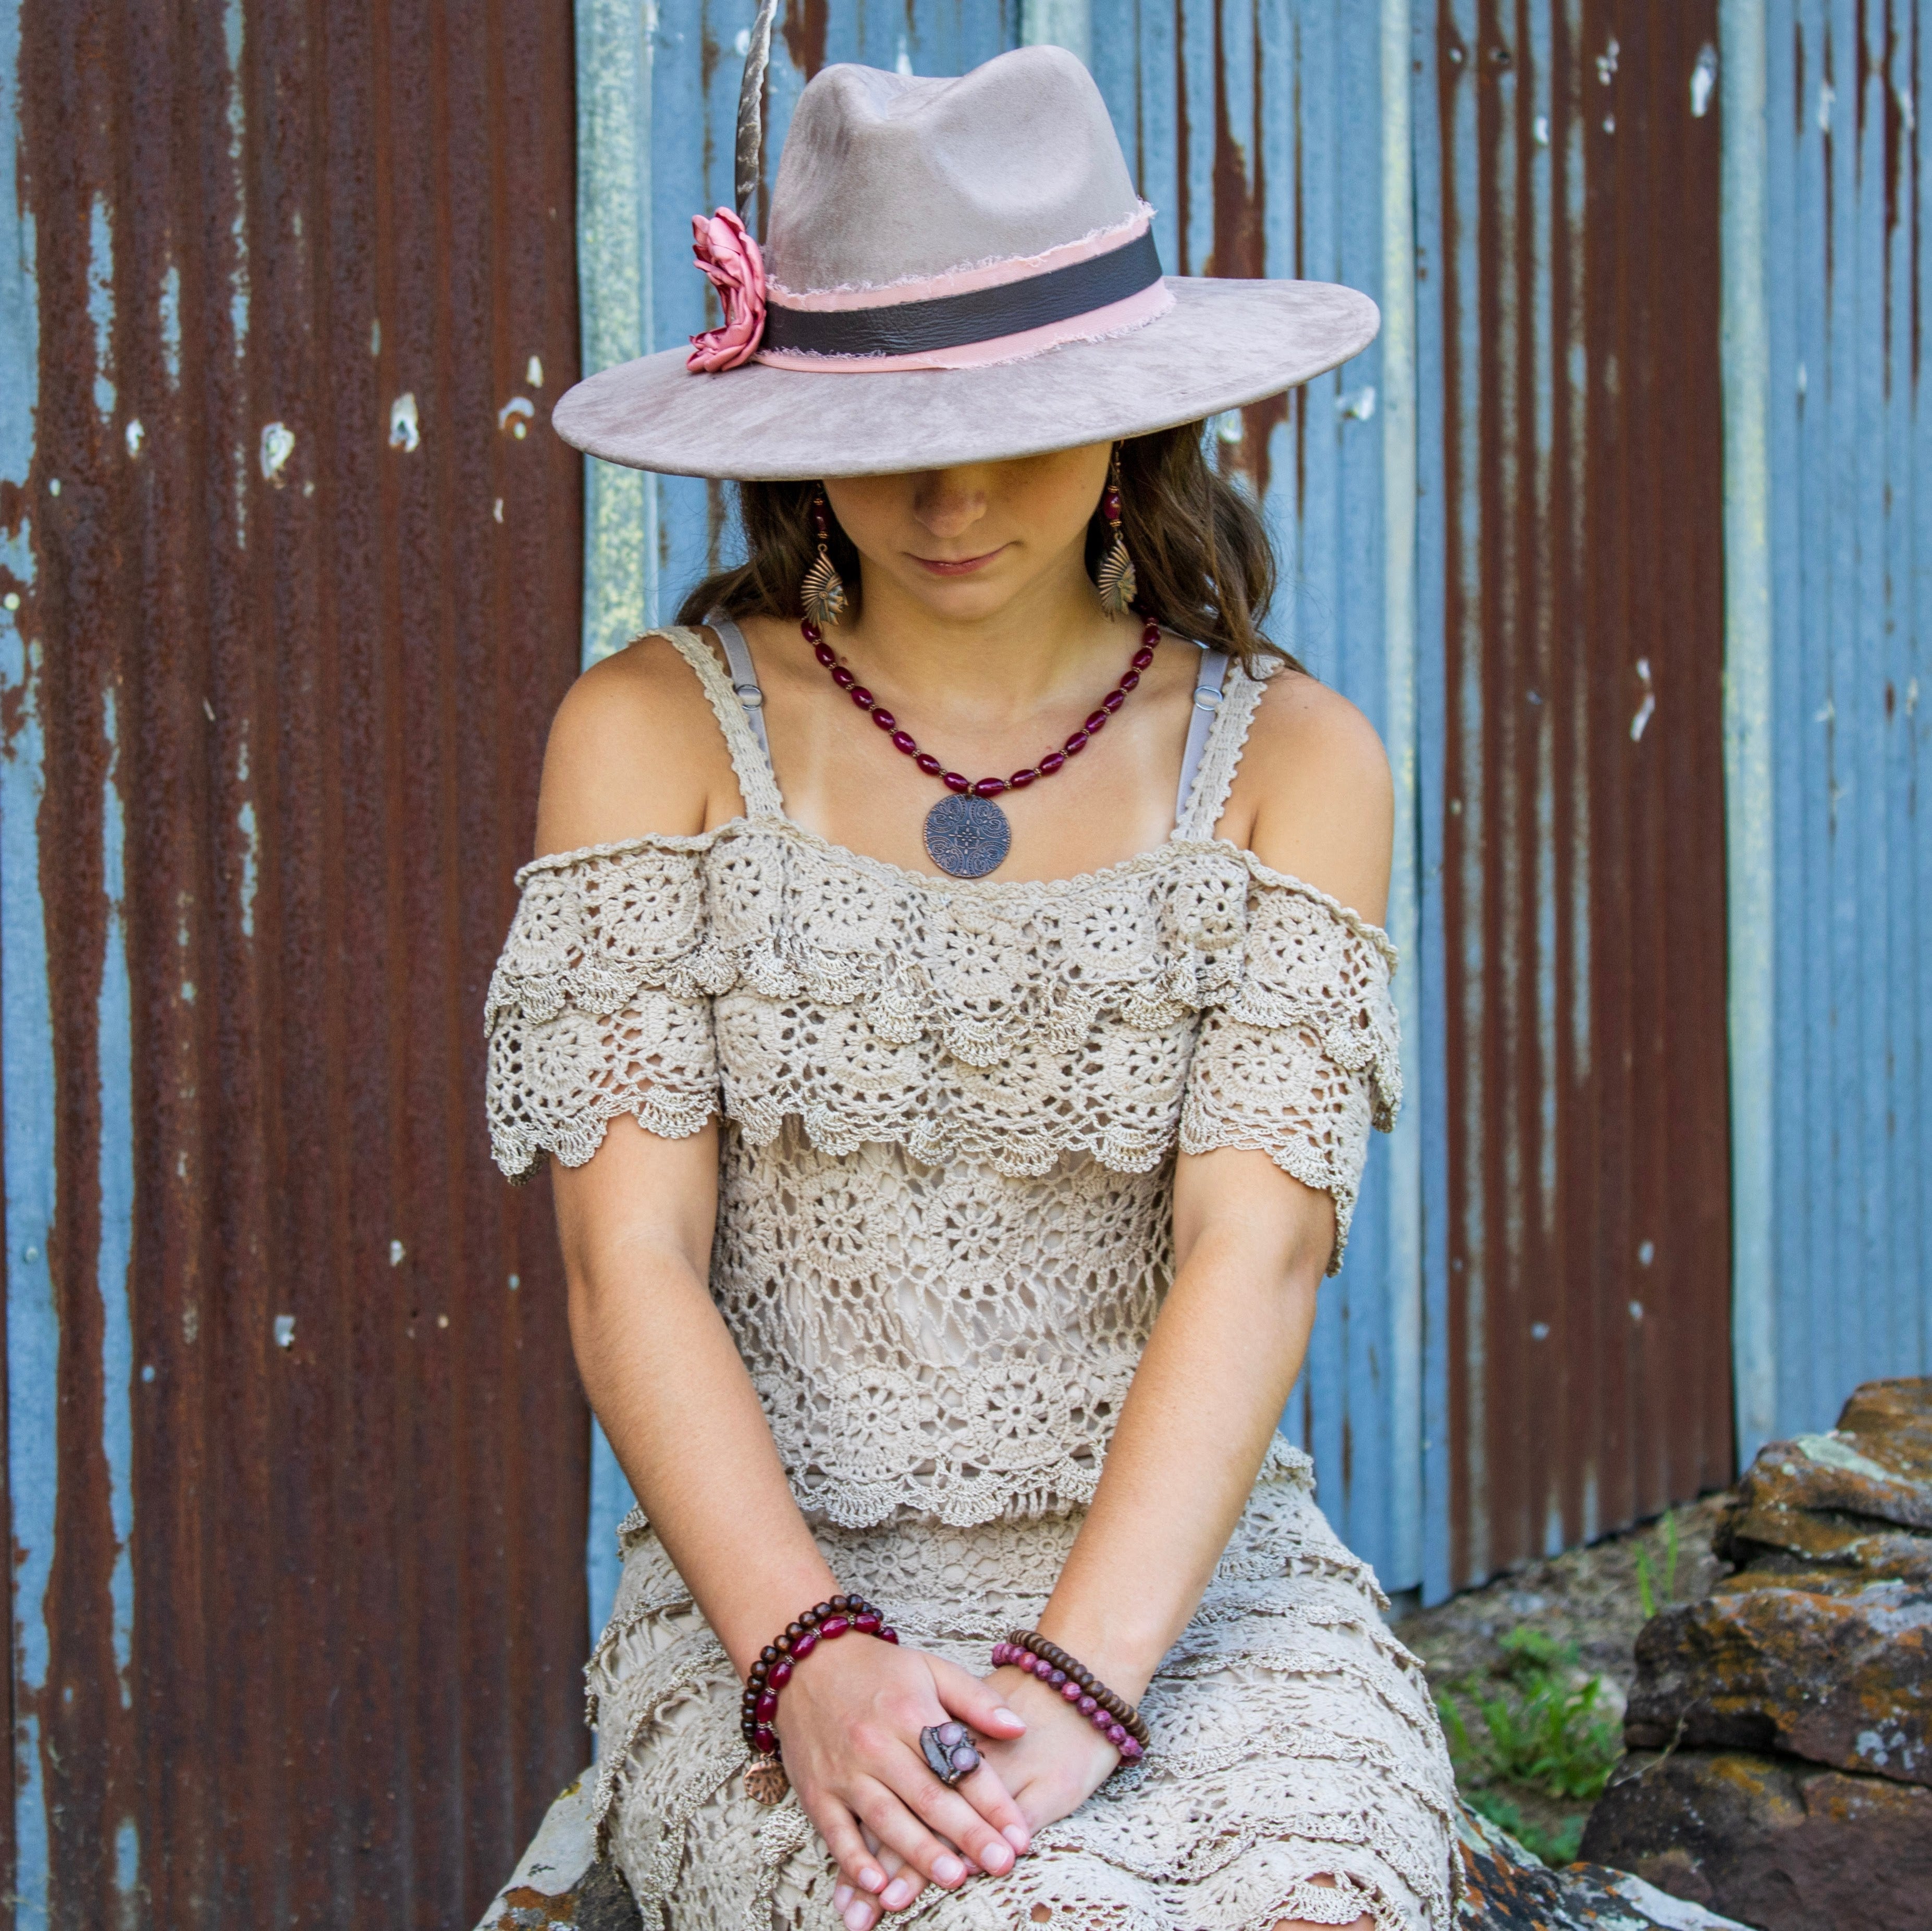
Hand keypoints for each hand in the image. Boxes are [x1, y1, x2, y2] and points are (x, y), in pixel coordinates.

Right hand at [774, 1635, 1032, 1925]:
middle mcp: (878, 1744)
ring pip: (887, 1819)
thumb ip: (976, 1699)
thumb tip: (1019, 1728)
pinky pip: (836, 1832)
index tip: (1020, 1834)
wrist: (806, 1664)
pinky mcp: (816, 1791)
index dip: (993, 1802)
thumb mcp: (931, 1669)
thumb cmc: (876, 1670)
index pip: (959, 1764)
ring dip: (920, 1852)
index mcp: (911, 1712)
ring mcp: (845, 1771)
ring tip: (954, 1878)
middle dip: (968, 1834)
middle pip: (929, 1796)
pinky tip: (878, 1884)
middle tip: (1001, 1863)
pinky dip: (855, 1860)